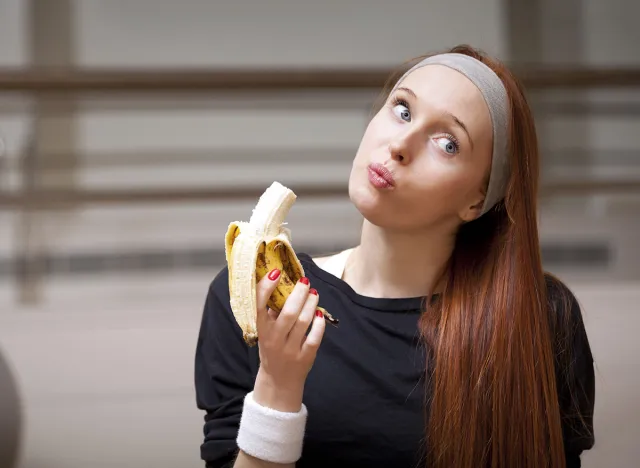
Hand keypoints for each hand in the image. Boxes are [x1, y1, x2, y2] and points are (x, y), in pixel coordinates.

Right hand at [252, 269, 325, 412]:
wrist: (278, 381)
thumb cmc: (271, 348)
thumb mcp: (265, 331)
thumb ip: (270, 311)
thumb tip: (281, 282)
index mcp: (261, 330)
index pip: (258, 305)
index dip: (266, 287)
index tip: (276, 272)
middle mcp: (274, 339)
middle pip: (288, 312)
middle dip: (298, 293)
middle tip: (304, 281)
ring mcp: (290, 350)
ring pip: (303, 322)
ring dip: (310, 304)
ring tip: (314, 293)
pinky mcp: (305, 358)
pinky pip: (315, 337)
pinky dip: (319, 324)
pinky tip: (319, 314)